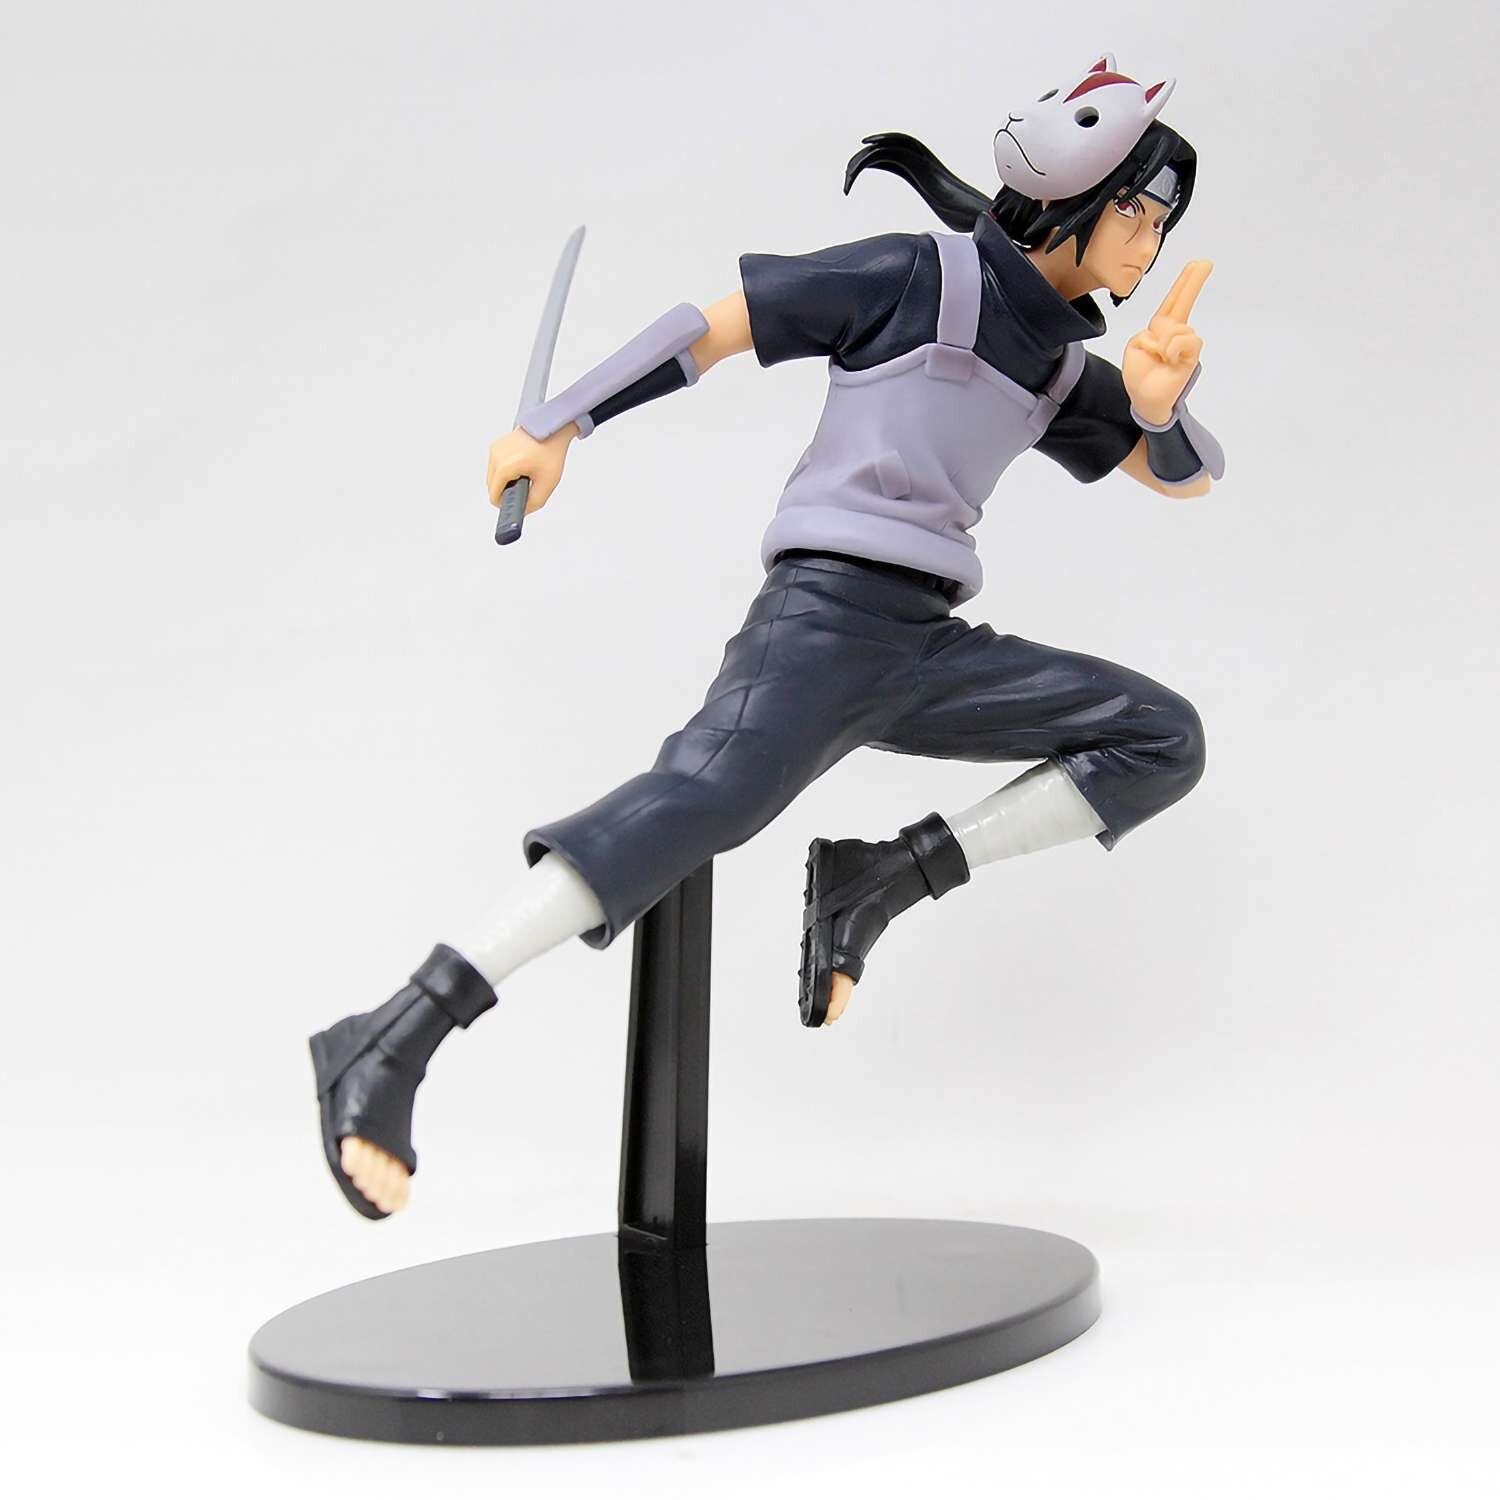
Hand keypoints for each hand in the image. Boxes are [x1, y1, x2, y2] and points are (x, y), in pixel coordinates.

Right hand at [486, 423, 575, 514]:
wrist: (552, 428)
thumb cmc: (551, 450)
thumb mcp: (547, 483)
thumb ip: (534, 503)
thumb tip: (522, 511)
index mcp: (505, 466)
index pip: (494, 496)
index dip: (505, 504)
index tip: (516, 504)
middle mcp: (496, 456)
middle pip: (492, 487)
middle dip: (507, 491)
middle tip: (526, 487)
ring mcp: (494, 449)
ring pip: (493, 478)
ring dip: (506, 482)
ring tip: (525, 476)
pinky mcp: (496, 445)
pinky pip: (495, 466)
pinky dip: (505, 471)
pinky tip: (521, 468)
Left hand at [1122, 260, 1211, 425]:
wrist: (1144, 398)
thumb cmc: (1139, 374)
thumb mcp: (1135, 346)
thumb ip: (1148, 332)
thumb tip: (1167, 334)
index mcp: (1159, 328)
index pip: (1172, 301)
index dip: (1184, 283)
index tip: (1197, 263)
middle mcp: (1174, 332)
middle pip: (1184, 302)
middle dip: (1193, 281)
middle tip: (1205, 262)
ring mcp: (1184, 343)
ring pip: (1176, 326)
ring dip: (1162, 341)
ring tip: (1159, 357)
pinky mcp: (1192, 355)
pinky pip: (1187, 339)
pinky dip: (1173, 347)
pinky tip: (1169, 358)